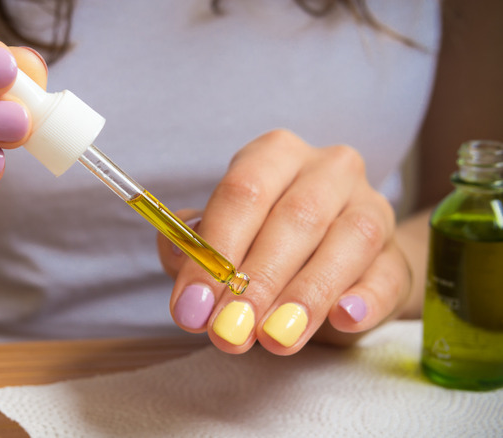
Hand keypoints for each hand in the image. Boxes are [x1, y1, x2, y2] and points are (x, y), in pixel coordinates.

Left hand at [158, 130, 411, 354]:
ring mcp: (371, 208)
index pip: (242, 192)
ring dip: (305, 295)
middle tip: (229, 331)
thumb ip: (194, 249)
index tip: (192, 306)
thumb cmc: (266, 247)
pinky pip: (387, 274)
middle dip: (256, 281)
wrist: (336, 267)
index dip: (215, 251)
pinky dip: (365, 298)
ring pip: (347, 242)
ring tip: (274, 338)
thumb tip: (178, 255)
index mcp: (274, 155)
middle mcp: (328, 170)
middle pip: (295, 217)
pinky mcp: (398, 255)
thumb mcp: (224, 242)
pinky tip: (343, 318)